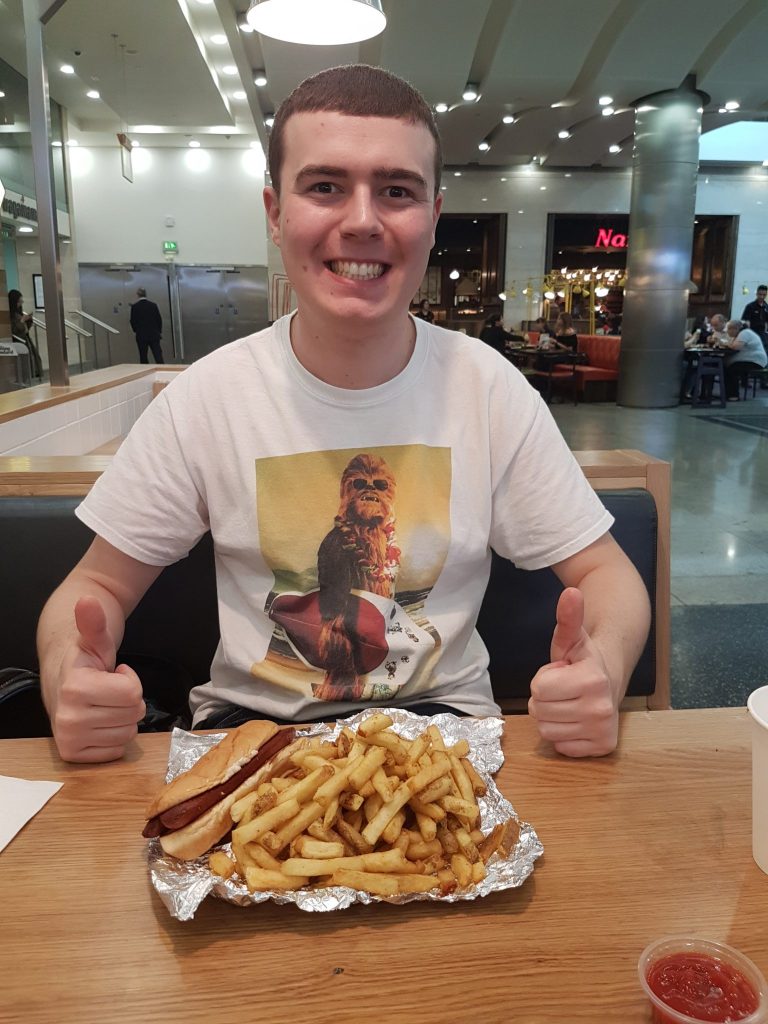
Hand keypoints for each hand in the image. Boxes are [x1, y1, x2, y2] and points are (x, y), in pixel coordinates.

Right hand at [50, 596, 144, 762]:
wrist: (61, 681)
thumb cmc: (84, 662)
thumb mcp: (95, 640)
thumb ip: (95, 623)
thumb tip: (88, 600)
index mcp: (75, 688)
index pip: (132, 693)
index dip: (130, 680)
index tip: (113, 673)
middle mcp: (68, 718)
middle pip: (134, 714)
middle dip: (128, 700)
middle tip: (108, 691)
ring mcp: (69, 739)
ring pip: (128, 734)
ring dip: (122, 718)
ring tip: (103, 704)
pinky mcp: (73, 755)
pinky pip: (117, 751)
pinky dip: (114, 737)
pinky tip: (99, 722)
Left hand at [528, 588, 617, 756]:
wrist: (611, 679)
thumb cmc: (583, 660)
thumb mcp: (571, 638)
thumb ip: (568, 617)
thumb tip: (571, 592)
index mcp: (593, 679)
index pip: (538, 689)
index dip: (544, 679)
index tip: (561, 673)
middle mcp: (602, 708)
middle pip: (539, 711)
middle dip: (546, 699)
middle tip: (564, 689)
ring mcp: (603, 730)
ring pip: (547, 731)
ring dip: (552, 717)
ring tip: (569, 702)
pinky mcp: (603, 748)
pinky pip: (561, 747)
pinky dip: (564, 735)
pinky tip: (576, 719)